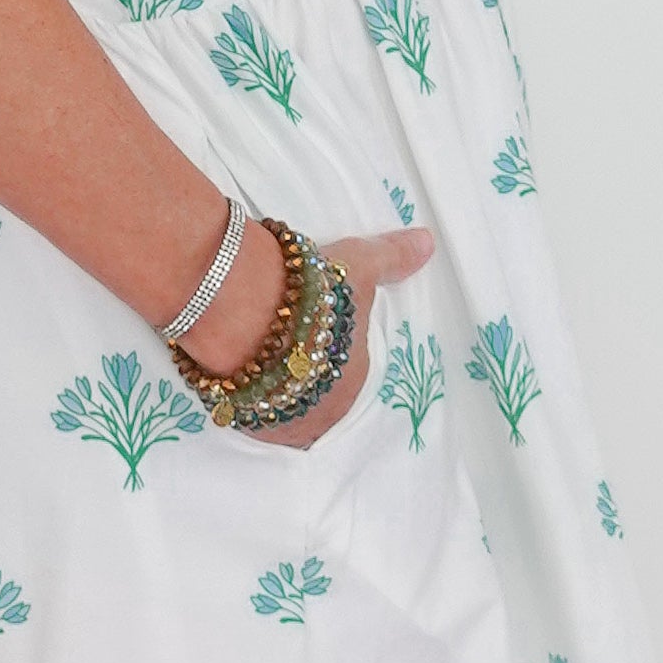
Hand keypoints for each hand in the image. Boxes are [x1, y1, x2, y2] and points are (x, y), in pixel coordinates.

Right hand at [251, 224, 432, 449]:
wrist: (246, 306)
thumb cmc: (314, 293)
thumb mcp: (359, 268)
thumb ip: (392, 258)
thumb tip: (426, 243)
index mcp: (354, 381)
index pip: (348, 374)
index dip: (331, 351)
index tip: (314, 333)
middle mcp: (322, 411)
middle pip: (316, 397)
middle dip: (304, 376)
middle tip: (286, 345)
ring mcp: (282, 420)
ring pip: (282, 410)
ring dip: (274, 391)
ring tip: (257, 358)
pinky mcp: (244, 419)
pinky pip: (249, 414)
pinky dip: (244, 396)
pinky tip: (236, 371)